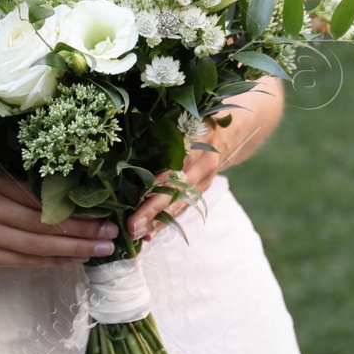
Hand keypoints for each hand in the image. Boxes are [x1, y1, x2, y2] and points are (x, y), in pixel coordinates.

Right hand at [0, 169, 118, 267]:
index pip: (41, 198)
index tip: (102, 209)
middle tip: (111, 234)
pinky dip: (52, 262)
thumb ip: (19, 184)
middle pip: (44, 224)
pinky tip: (73, 259)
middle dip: (82, 231)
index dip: (73, 207)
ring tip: (100, 249)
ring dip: (73, 250)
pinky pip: (24, 262)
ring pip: (37, 248)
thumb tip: (64, 192)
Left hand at [126, 122, 224, 243]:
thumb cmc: (195, 121)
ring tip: (136, 235)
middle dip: (152, 212)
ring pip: (179, 206)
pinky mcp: (201, 192)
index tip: (136, 199)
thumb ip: (162, 131)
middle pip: (176, 193)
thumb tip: (127, 146)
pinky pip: (182, 209)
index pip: (174, 170)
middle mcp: (203, 167)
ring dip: (157, 223)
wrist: (227, 132)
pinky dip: (166, 222)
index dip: (155, 186)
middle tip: (132, 227)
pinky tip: (149, 234)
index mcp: (197, 145)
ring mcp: (204, 182)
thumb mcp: (182, 119)